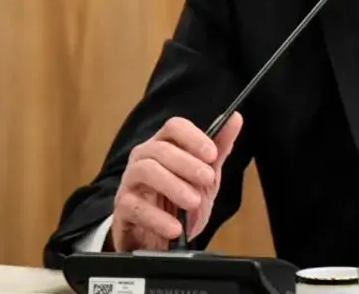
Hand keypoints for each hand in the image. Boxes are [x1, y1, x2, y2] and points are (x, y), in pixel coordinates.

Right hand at [111, 112, 242, 251]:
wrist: (160, 240)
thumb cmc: (180, 203)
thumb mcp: (205, 179)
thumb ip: (219, 150)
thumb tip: (235, 118)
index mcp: (164, 146)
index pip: (174, 127)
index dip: (193, 137)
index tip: (212, 154)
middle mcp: (143, 159)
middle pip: (160, 148)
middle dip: (187, 163)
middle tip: (208, 179)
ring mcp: (130, 182)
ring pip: (145, 170)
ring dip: (173, 185)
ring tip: (193, 202)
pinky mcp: (122, 208)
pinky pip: (134, 206)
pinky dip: (157, 218)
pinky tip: (175, 228)